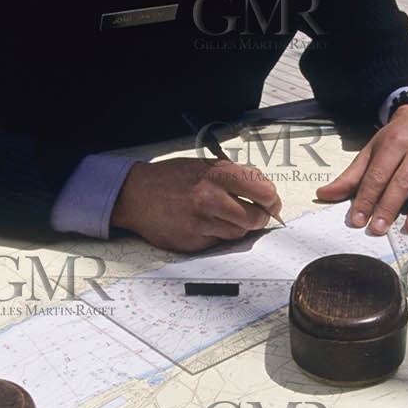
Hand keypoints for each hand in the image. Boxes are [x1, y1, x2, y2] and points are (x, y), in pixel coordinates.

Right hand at [110, 158, 283, 251]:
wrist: (135, 194)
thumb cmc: (170, 179)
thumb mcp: (203, 165)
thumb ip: (233, 175)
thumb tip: (262, 188)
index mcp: (217, 174)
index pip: (263, 190)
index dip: (272, 199)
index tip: (272, 203)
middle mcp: (211, 197)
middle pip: (256, 217)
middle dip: (261, 217)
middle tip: (259, 215)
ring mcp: (201, 221)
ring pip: (240, 232)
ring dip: (240, 227)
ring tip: (228, 218)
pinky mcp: (192, 240)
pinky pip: (219, 242)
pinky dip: (219, 235)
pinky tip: (207, 225)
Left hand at [314, 105, 407, 235]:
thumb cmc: (394, 140)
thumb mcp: (370, 151)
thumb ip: (351, 176)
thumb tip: (324, 195)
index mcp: (395, 142)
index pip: (379, 174)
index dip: (367, 198)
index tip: (358, 220)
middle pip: (404, 181)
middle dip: (389, 207)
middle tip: (378, 229)